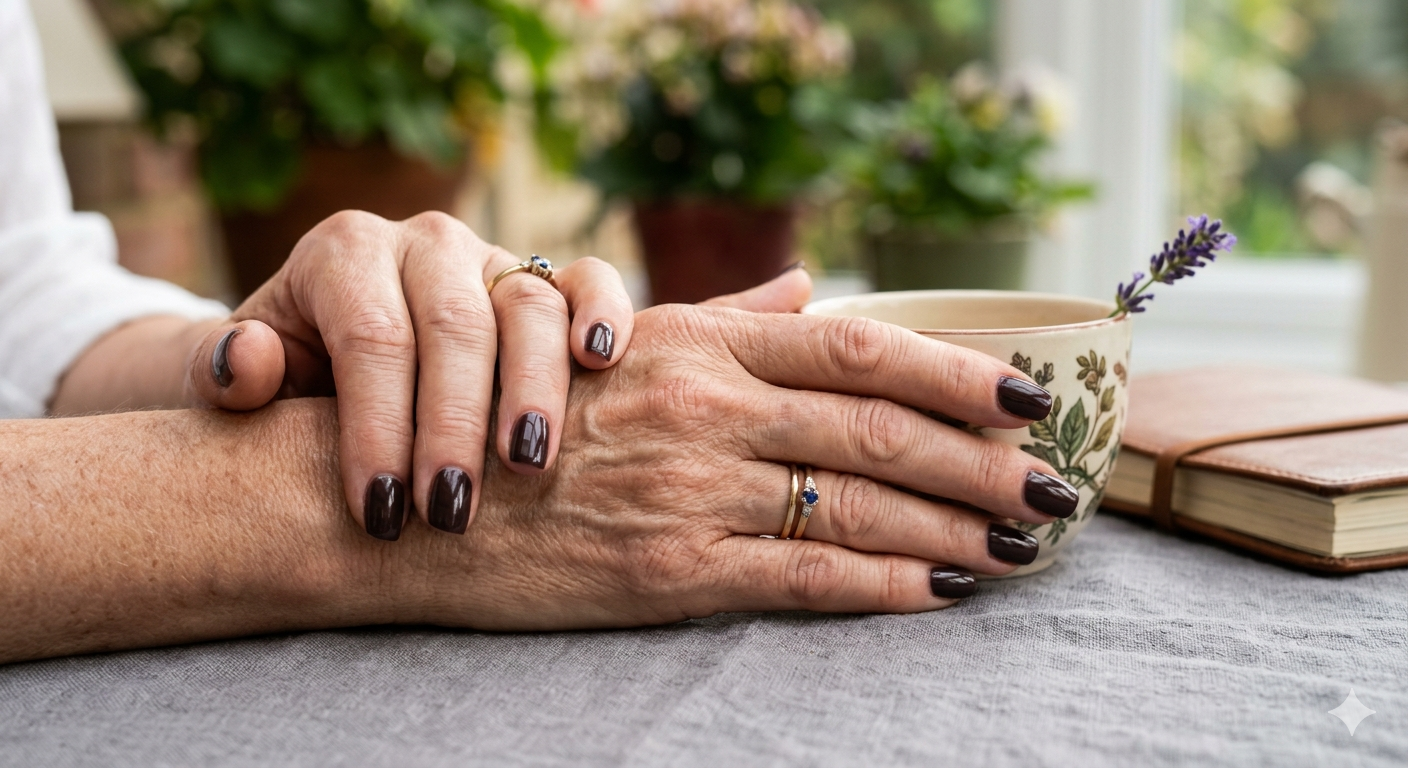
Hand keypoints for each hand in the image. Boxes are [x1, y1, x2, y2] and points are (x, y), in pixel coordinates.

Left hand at [185, 211, 634, 539]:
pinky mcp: (547, 280)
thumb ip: (224, 373)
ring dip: (535, 388)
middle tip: (449, 514)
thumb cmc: (286, 382)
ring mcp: (492, 256)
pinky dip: (603, 313)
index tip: (378, 514)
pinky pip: (588, 279)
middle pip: (454, 326)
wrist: (332, 355)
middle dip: (454, 426)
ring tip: (529, 465)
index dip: (377, 427)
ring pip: (528, 304)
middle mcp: (423, 242)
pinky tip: (602, 361)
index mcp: (342, 254)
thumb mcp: (230, 382)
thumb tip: (248, 362)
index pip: (372, 338)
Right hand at [402, 299, 1077, 628]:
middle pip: (880, 429)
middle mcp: (705, 410)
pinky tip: (942, 590)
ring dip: (954, 527)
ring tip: (1020, 545)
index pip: (859, 348)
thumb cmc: (525, 419)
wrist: (416, 501)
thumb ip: (727, 320)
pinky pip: (804, 580)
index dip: (955, 371)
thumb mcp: (622, 348)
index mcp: (699, 346)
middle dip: (981, 462)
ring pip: (857, 506)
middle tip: (1055, 487)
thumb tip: (811, 291)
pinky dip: (885, 586)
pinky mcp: (670, 573)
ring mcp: (690, 493)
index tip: (1028, 396)